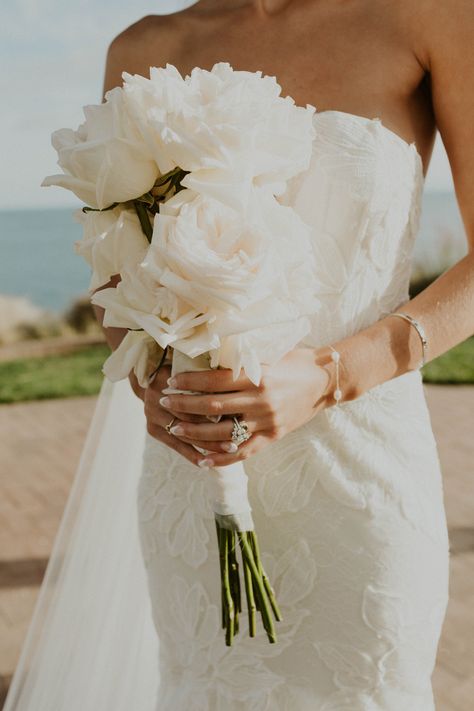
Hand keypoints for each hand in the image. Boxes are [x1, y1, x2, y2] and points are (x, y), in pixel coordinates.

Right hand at [142, 363, 241, 465]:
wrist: (150, 379)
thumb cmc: (182, 372)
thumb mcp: (192, 367)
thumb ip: (209, 374)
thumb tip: (238, 380)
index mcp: (166, 378)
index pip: (194, 397)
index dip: (216, 406)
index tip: (239, 414)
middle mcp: (156, 397)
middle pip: (189, 418)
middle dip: (215, 429)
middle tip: (237, 437)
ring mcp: (152, 414)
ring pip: (185, 435)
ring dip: (208, 444)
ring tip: (229, 450)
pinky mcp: (153, 429)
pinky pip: (175, 445)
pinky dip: (192, 454)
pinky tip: (206, 463)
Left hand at [159, 347, 334, 466]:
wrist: (325, 380)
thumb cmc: (293, 360)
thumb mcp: (268, 353)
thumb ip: (240, 359)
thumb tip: (204, 356)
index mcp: (257, 376)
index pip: (214, 381)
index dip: (190, 382)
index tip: (171, 381)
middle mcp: (261, 401)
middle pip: (213, 406)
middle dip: (184, 406)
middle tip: (163, 403)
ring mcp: (267, 421)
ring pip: (224, 432)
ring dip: (196, 433)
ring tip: (175, 429)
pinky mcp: (274, 436)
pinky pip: (244, 452)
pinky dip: (221, 458)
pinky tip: (202, 460)